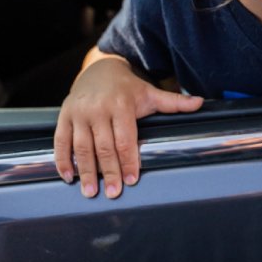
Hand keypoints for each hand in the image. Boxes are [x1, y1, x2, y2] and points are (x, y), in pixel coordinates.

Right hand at [53, 55, 202, 198]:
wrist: (100, 67)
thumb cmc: (127, 87)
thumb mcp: (150, 92)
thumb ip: (174, 102)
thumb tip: (200, 103)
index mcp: (121, 105)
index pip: (125, 139)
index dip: (128, 161)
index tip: (131, 180)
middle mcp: (98, 109)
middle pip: (103, 146)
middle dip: (108, 172)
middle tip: (113, 193)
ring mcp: (79, 113)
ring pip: (81, 147)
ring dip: (85, 171)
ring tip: (91, 192)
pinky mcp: (64, 116)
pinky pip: (61, 141)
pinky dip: (63, 160)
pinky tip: (69, 177)